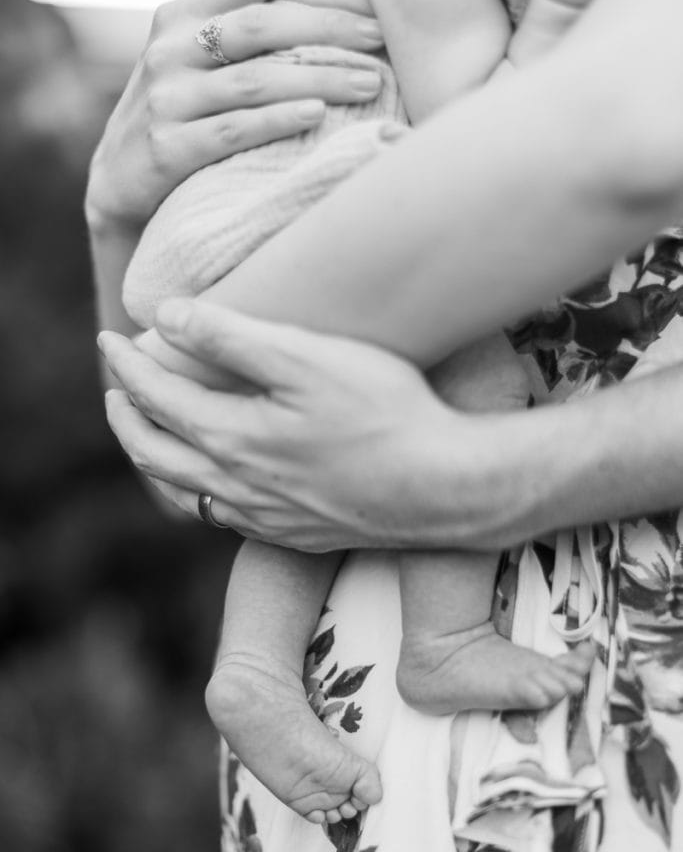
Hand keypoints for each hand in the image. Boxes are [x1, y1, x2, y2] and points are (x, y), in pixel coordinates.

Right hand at [85, 0, 383, 233]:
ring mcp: (168, 100)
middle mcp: (170, 51)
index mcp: (179, 17)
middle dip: (326, 27)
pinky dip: (278, 120)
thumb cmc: (172, 112)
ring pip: (255, 82)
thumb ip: (219, 12)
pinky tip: (317, 115)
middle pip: (260, 27)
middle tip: (378, 35)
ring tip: (369, 83)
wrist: (118, 181)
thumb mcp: (184, 54)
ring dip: (320, 78)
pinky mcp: (169, 148)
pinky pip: (234, 130)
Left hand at [98, 299, 511, 551]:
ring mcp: (265, 517)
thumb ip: (231, 336)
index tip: (109, 339)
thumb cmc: (386, 414)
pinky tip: (217, 480)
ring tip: (155, 433)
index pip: (154, 398)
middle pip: (154, 454)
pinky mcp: (294, 534)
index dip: (125, 365)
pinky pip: (224, 516)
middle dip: (125, 418)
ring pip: (185, 492)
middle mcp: (237, 486)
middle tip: (116, 390)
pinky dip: (199, 490)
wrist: (444, 488)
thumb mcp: (309, 358)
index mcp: (232, 438)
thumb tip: (166, 317)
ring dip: (157, 458)